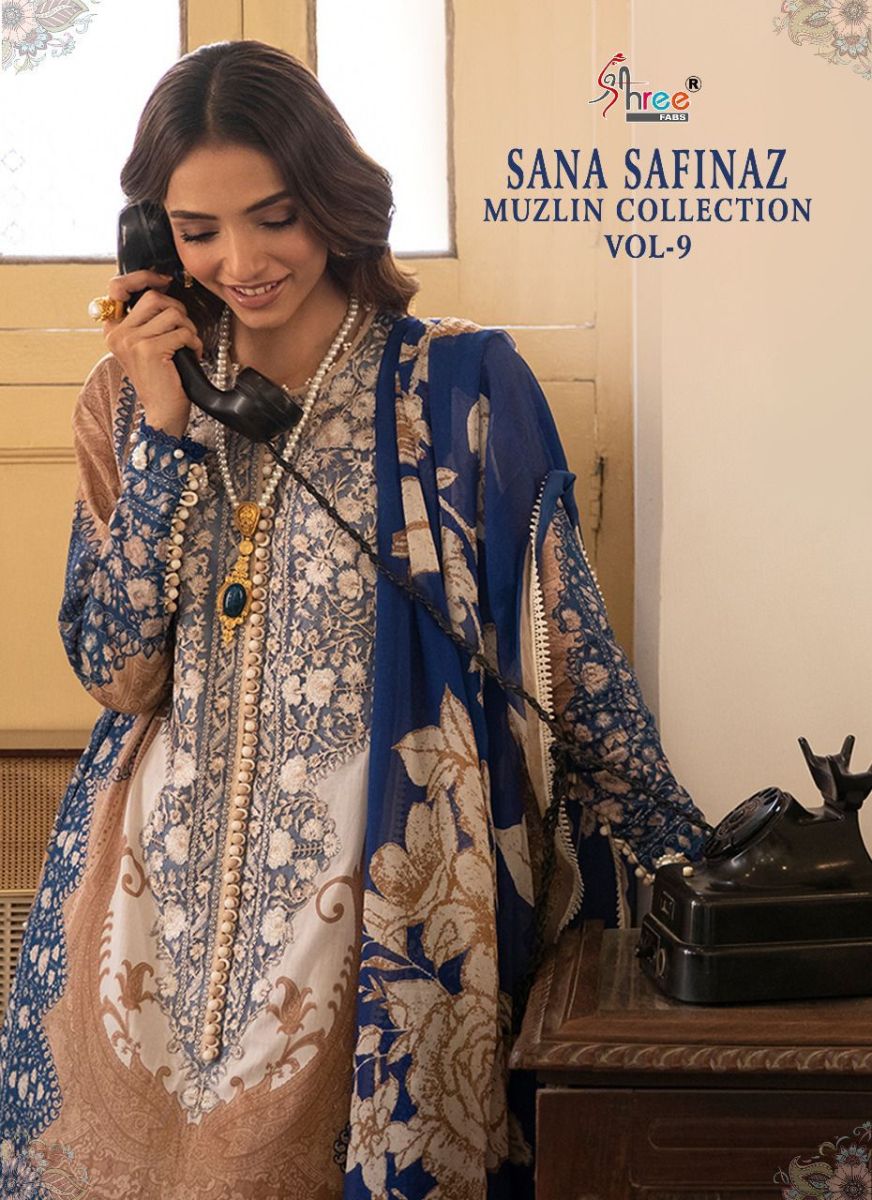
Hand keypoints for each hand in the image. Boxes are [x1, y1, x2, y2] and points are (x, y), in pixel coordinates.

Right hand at [102, 269, 204, 438]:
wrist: (162, 413)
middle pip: (153, 297)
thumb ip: (146, 319)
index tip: (164, 280)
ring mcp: (132, 341)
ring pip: (171, 313)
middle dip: (177, 310)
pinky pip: (182, 332)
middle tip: (184, 330)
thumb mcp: (146, 345)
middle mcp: (117, 333)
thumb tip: (161, 285)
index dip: (143, 277)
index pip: (118, 286)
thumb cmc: (161, 379)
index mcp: (113, 329)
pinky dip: (194, 343)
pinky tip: (192, 356)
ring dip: (188, 329)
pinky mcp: (149, 350)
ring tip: (188, 346)